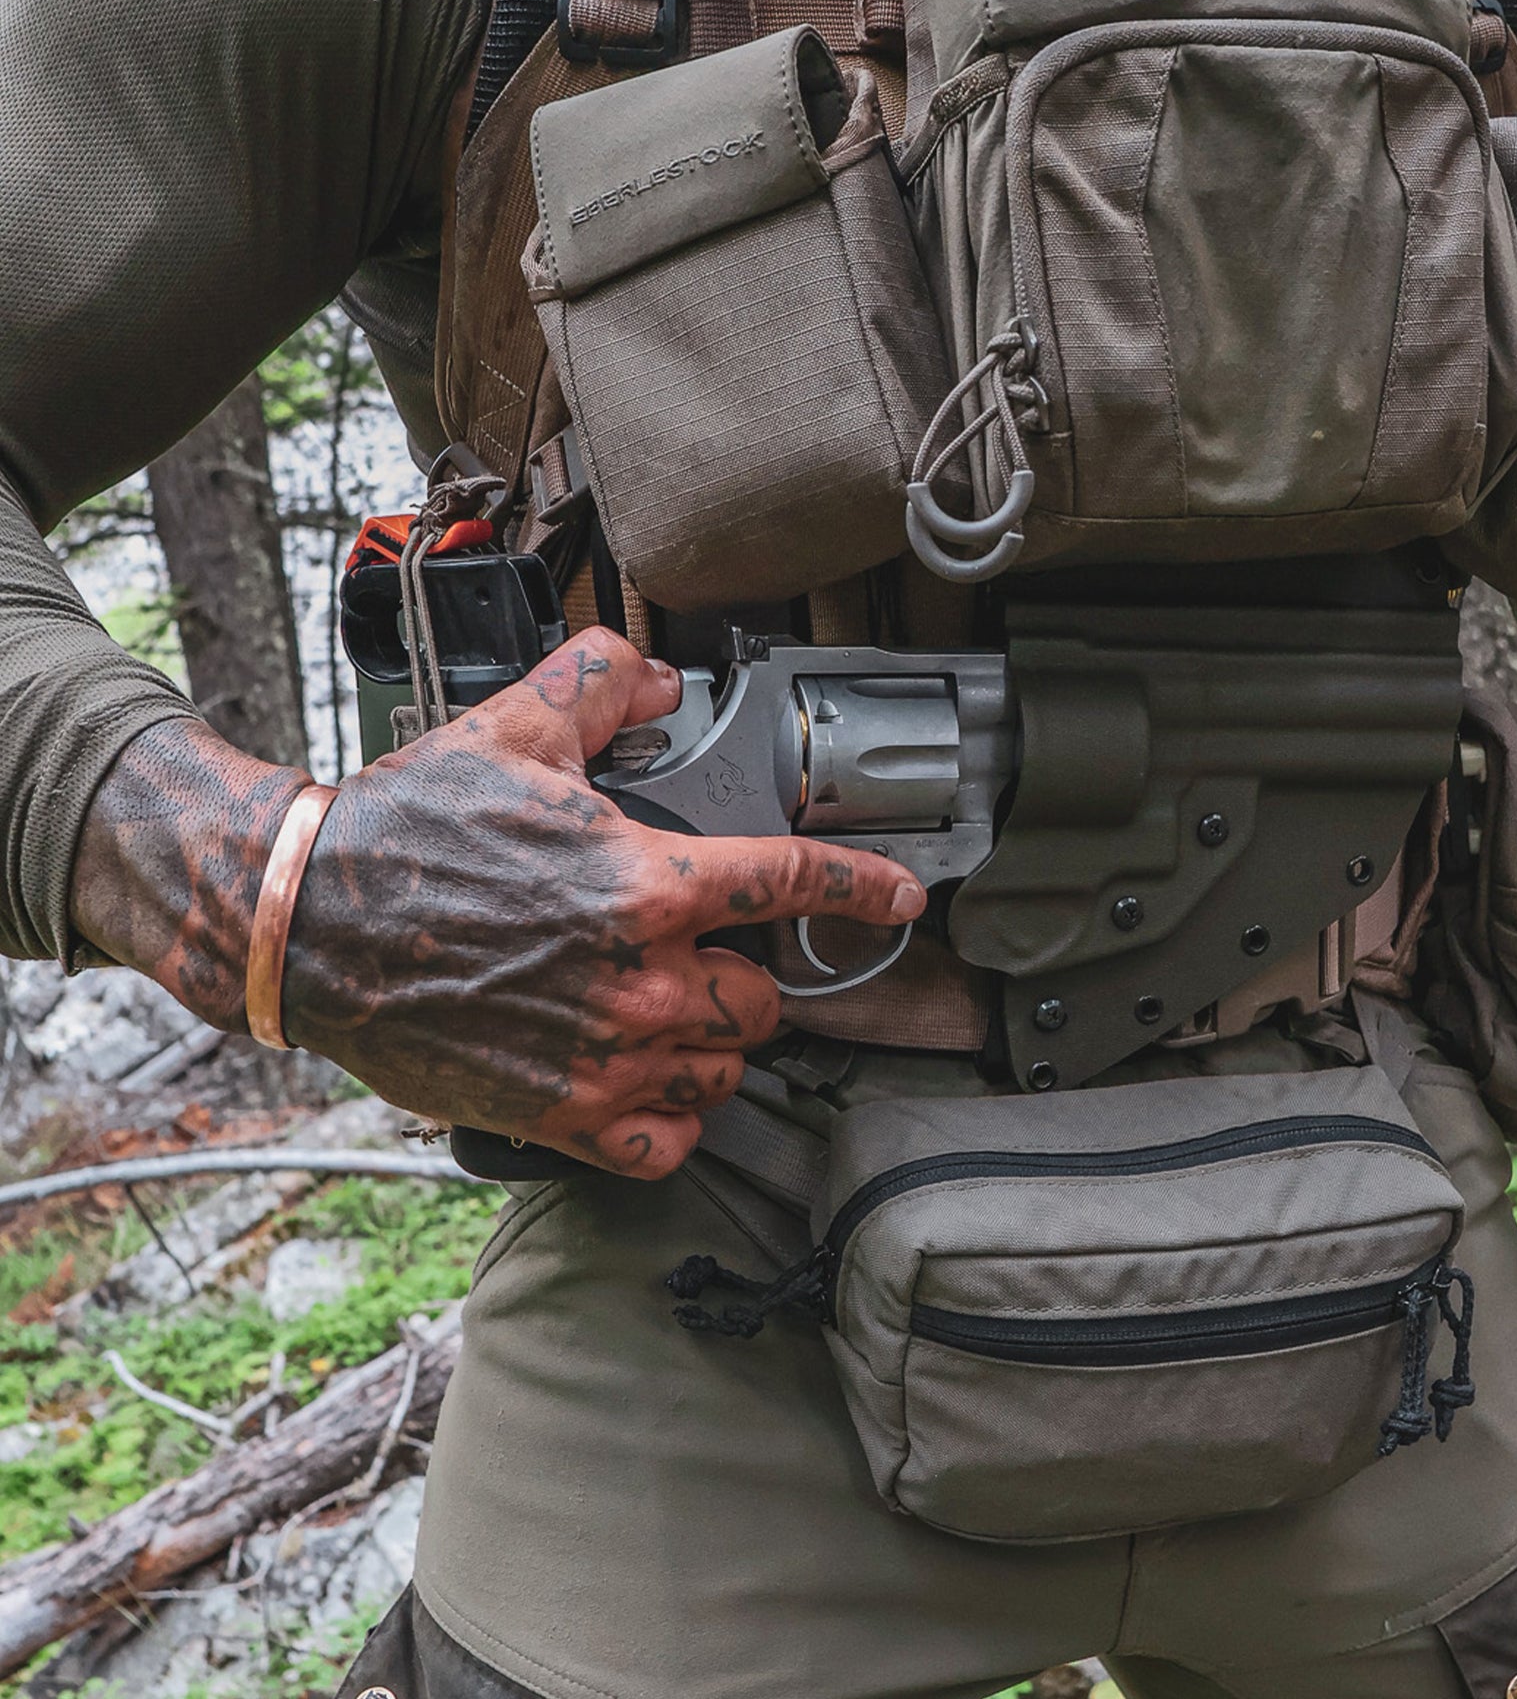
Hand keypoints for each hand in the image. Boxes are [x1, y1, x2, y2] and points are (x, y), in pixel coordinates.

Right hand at [71, 628, 925, 1176]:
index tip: (903, 898)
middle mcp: (641, 981)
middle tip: (707, 950)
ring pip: (724, 1069)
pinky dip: (673, 1119)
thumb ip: (601, 684)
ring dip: (715, 1041)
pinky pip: (665, 1143)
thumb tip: (661, 677)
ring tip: (674, 1008)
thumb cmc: (408, 829)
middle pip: (766, 999)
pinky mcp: (560, 1115)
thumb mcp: (512, 728)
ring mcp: (604, 1057)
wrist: (309, 923)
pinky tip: (651, 1082)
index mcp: (646, 884)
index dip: (864, 889)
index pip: (791, 886)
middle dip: (751, 971)